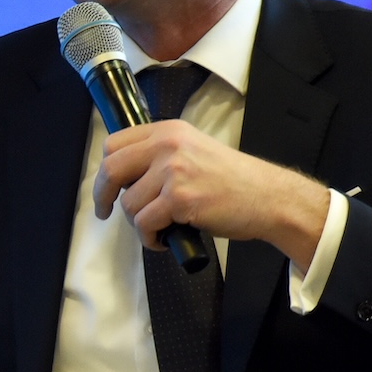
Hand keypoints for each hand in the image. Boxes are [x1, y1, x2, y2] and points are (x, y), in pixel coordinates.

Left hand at [94, 121, 329, 267]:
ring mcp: (173, 172)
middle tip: (106, 212)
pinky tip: (164, 239)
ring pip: (129, 203)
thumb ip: (160, 156)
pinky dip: (149, 239)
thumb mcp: (193, 151)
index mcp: (168, 131)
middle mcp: (168, 146)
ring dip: (138, 223)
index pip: (115, 144)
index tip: (106, 188)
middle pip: (112, 169)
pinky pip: (145, 224)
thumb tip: (124, 178)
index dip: (105, 170)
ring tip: (159, 227)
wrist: (267, 197)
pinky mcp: (180, 199)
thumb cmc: (232, 181)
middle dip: (104, 196)